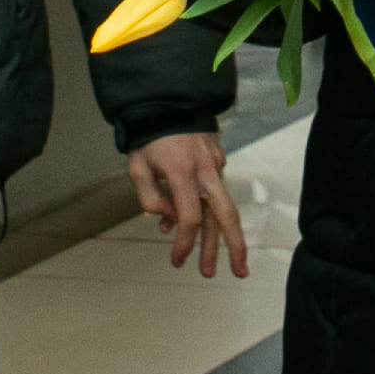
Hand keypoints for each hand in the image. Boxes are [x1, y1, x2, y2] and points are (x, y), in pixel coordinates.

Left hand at [125, 131, 249, 278]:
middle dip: (233, 248)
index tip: (178, 260)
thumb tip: (169, 219)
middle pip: (226, 216)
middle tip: (238, 273)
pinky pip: (215, 192)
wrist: (167, 100)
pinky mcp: (219, 160)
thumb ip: (151, 198)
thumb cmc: (148, 136)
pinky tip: (193, 223)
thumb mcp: (137, 168)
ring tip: (229, 264)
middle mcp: (205, 171)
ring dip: (227, 239)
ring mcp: (215, 165)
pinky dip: (208, 211)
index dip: (185, 244)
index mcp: (182, 173)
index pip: (189, 219)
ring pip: (226, 208)